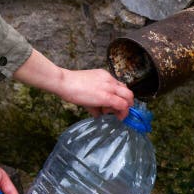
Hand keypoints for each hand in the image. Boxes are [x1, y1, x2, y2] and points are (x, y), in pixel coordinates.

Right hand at [13, 50, 133, 119]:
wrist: (64, 81)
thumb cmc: (71, 85)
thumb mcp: (87, 91)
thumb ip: (95, 102)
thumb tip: (98, 114)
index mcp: (105, 76)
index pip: (120, 86)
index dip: (121, 97)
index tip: (117, 105)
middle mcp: (110, 80)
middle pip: (128, 91)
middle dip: (128, 102)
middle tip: (121, 111)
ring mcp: (110, 87)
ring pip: (129, 97)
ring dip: (126, 107)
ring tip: (117, 114)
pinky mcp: (107, 96)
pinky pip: (122, 105)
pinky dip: (123, 112)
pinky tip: (118, 117)